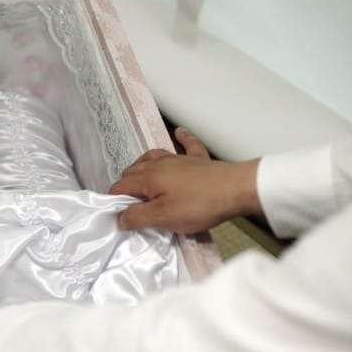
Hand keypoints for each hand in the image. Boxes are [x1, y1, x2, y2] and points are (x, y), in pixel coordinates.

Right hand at [108, 127, 261, 233]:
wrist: (235, 190)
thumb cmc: (198, 206)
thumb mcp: (163, 218)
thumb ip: (136, 217)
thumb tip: (119, 217)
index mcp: (147, 178)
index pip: (119, 187)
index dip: (116, 202)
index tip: (122, 217)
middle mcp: (158, 163)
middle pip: (132, 171)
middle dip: (127, 187)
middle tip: (134, 207)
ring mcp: (179, 159)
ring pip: (151, 156)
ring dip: (142, 167)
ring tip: (142, 180)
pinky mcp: (198, 159)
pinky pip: (188, 144)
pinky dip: (182, 138)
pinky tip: (179, 132)